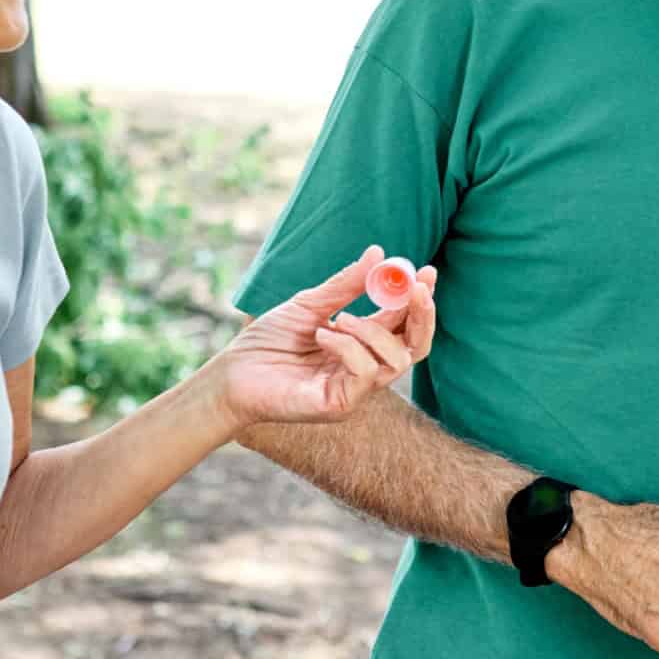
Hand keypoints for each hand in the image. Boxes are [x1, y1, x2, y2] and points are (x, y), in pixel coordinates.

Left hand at [209, 245, 437, 427]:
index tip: (427, 272)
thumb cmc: (267, 342)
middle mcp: (365, 369)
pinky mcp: (340, 404)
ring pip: (395, 361)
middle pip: (414, 347)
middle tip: (415, 289)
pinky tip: (322, 336)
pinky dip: (348, 348)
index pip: (404, 324)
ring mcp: (355, 390)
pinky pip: (365, 374)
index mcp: (361, 344)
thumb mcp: (309, 304)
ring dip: (372, 332)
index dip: (419, 300)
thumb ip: (345, 285)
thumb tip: (378, 253)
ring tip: (338, 320)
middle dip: (420, 316)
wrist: (231, 373)